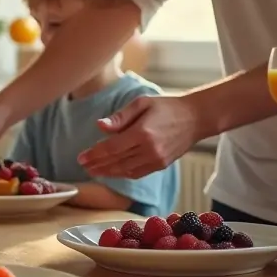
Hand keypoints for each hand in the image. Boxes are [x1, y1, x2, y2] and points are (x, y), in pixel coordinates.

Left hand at [77, 95, 200, 177]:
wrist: (196, 118)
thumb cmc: (167, 106)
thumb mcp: (142, 103)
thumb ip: (120, 117)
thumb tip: (99, 126)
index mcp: (143, 133)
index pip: (112, 148)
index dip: (94, 154)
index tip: (80, 157)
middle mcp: (149, 150)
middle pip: (116, 161)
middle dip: (97, 165)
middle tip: (82, 165)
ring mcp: (156, 160)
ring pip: (125, 170)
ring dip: (107, 172)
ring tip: (93, 171)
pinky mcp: (161, 165)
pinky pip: (137, 173)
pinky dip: (122, 173)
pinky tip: (111, 171)